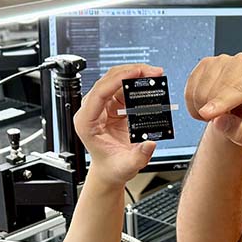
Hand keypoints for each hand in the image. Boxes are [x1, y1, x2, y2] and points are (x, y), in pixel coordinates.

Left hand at [74, 63, 162, 186]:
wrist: (110, 170)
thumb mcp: (127, 166)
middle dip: (130, 72)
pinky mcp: (111, 105)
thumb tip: (151, 142)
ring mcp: (101, 106)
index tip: (135, 73)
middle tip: (152, 71)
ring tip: (154, 74)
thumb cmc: (112, 167)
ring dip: (135, 74)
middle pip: (107, 81)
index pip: (99, 93)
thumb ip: (140, 156)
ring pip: (115, 80)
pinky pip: (123, 87)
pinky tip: (149, 82)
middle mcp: (91, 111)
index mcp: (86, 122)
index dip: (116, 80)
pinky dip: (136, 82)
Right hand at [185, 53, 241, 147]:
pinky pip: (190, 88)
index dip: (221, 102)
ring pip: (201, 89)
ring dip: (202, 109)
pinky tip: (205, 105)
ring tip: (215, 113)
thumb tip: (219, 120)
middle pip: (217, 88)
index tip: (207, 114)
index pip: (238, 88)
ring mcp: (221, 61)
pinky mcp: (205, 64)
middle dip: (212, 111)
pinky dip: (193, 104)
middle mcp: (241, 64)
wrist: (240, 113)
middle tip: (220, 120)